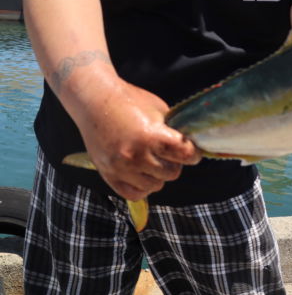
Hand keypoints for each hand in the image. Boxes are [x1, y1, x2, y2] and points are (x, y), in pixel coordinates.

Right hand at [75, 80, 201, 200]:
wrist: (94, 100)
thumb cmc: (129, 101)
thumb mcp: (159, 110)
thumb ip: (174, 132)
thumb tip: (190, 147)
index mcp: (152, 136)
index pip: (186, 156)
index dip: (193, 153)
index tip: (191, 151)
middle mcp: (136, 155)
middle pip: (172, 173)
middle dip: (174, 163)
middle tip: (167, 153)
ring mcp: (121, 168)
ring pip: (155, 185)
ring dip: (158, 175)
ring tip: (152, 160)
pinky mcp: (108, 175)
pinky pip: (134, 194)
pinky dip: (142, 186)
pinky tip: (141, 173)